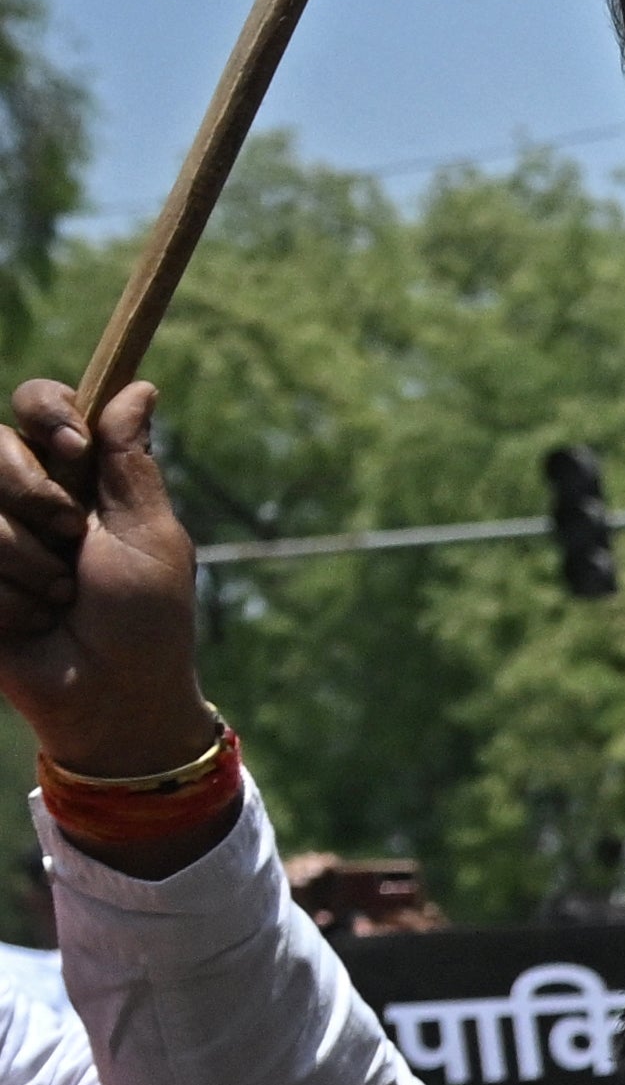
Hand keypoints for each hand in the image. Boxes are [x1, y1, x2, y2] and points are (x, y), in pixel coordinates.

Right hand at [0, 382, 222, 794]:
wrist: (110, 696)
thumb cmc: (145, 620)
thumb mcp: (150, 537)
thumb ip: (130, 464)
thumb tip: (139, 388)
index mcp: (73, 475)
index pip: (36, 403)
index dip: (46, 413)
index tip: (74, 449)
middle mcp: (20, 496)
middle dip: (38, 499)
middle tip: (72, 544)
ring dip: (25, 561)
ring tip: (57, 597)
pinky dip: (5, 595)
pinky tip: (28, 619)